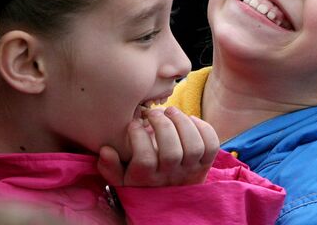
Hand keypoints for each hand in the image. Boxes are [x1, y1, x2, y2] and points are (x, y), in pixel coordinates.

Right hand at [98, 106, 218, 186]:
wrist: (171, 204)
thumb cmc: (142, 184)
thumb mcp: (121, 180)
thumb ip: (110, 167)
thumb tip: (105, 150)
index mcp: (147, 179)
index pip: (145, 158)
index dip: (138, 136)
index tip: (134, 124)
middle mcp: (170, 176)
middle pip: (172, 151)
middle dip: (163, 125)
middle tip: (154, 112)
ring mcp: (190, 171)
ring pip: (194, 146)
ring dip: (183, 123)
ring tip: (171, 111)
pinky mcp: (205, 165)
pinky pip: (211, 145)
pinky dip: (203, 128)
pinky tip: (190, 119)